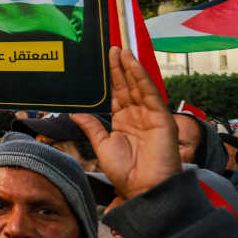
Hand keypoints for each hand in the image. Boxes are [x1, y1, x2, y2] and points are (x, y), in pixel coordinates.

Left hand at [71, 47, 181, 199]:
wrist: (141, 188)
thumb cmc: (124, 172)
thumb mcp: (102, 144)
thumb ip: (91, 126)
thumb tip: (75, 113)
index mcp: (124, 121)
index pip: (117, 93)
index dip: (111, 77)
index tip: (105, 61)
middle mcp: (138, 115)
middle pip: (128, 86)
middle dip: (120, 67)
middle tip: (112, 48)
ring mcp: (151, 116)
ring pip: (139, 86)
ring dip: (130, 67)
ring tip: (120, 50)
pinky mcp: (162, 118)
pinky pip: (150, 94)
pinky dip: (141, 78)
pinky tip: (133, 65)